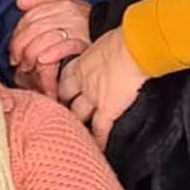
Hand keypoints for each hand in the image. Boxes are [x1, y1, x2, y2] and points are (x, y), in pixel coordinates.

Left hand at [6, 0, 90, 96]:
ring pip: (43, 39)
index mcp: (62, 3)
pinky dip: (48, 55)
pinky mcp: (84, 44)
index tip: (13, 50)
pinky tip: (42, 61)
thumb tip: (20, 2)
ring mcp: (77, 29)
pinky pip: (61, 48)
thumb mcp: (66, 4)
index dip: (17, 34)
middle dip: (20, 46)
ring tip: (28, 66)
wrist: (119, 35)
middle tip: (17, 61)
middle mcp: (69, 14)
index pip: (30, 17)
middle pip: (33, 29)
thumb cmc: (87, 22)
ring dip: (30, 54)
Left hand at [56, 26, 147, 147]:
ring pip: (78, 117)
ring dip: (75, 126)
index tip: (57, 98)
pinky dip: (98, 140)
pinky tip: (96, 150)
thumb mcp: (102, 45)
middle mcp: (82, 83)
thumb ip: (98, 55)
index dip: (59, 91)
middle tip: (56, 120)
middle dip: (61, 110)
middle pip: (65, 101)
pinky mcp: (108, 108)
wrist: (133, 47)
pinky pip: (100, 129)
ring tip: (72, 137)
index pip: (63, 82)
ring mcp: (93, 97)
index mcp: (79, 65)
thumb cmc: (123, 40)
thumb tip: (105, 54)